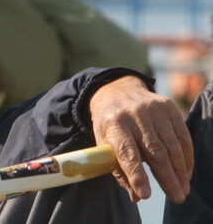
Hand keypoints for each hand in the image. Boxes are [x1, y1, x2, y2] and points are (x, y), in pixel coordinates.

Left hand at [89, 75, 192, 203]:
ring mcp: (153, 109)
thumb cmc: (110, 125)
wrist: (117, 92)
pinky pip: (182, 135)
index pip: (127, 152)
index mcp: (114, 124)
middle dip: (167, 177)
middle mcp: (134, 114)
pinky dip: (186, 156)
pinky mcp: (168, 106)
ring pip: (171, 145)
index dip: (136, 174)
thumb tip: (136, 197)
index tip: (145, 194)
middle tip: (177, 197)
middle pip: (154, 151)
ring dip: (180, 170)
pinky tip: (186, 172)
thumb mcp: (104, 143)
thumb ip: (118, 169)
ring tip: (182, 189)